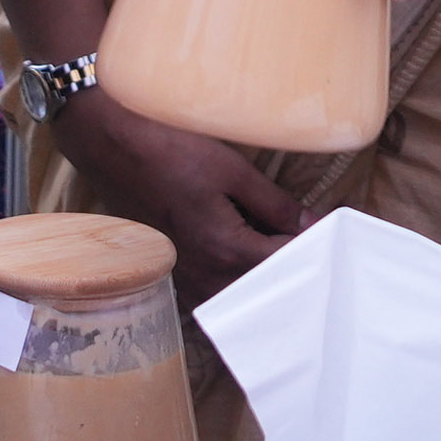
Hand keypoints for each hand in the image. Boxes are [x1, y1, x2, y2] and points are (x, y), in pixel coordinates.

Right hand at [65, 98, 319, 296]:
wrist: (110, 147)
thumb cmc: (169, 150)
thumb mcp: (232, 170)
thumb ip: (275, 204)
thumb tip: (311, 225)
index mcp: (226, 250)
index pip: (287, 263)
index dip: (313, 248)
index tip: (330, 233)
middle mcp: (206, 275)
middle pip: (265, 287)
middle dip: (292, 268)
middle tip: (312, 243)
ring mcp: (185, 278)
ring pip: (240, 293)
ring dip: (264, 277)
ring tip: (284, 249)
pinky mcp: (173, 272)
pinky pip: (215, 290)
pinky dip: (237, 279)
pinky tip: (248, 257)